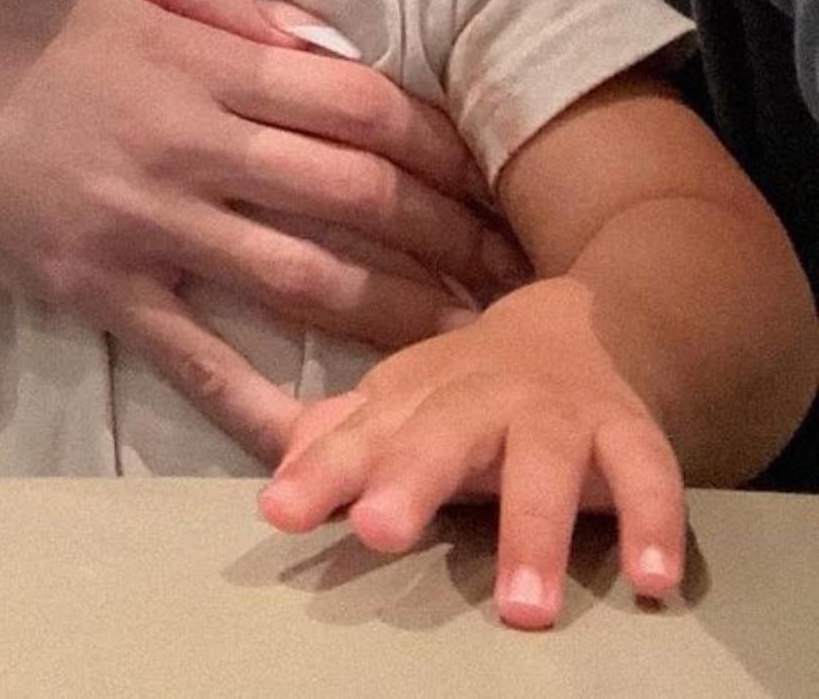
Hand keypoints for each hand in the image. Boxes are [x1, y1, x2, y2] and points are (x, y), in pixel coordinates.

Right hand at [0, 0, 519, 459]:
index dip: (437, 140)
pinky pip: (204, 364)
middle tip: (509, 265)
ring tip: (469, 339)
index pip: (354, 103)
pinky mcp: (107, 293)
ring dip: (400, 316)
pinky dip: (271, 411)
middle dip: (447, 233)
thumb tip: (314, 38)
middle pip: (355, 196)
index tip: (486, 166)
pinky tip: (338, 441)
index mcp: (197, 60)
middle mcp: (189, 146)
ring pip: (305, 281)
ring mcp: (150, 227)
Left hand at [259, 278, 684, 627]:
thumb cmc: (470, 389)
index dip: (320, 471)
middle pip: (442, 432)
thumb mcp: (402, 404)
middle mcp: (484, 397)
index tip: (280, 512)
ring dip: (533, 529)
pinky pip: (648, 473)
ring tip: (523, 608)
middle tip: (377, 530)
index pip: (360, 433)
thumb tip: (277, 485)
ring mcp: (559, 412)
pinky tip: (652, 581)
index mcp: (418, 396)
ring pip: (545, 461)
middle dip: (410, 478)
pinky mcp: (630, 430)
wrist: (581, 324)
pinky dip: (654, 522)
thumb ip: (341, 442)